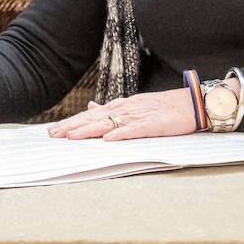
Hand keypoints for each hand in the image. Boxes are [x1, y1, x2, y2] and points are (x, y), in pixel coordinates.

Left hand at [49, 88, 199, 140]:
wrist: (191, 103)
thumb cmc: (163, 107)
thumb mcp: (133, 105)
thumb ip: (111, 107)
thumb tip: (90, 105)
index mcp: (119, 106)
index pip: (89, 115)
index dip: (71, 122)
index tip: (53, 130)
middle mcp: (124, 109)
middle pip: (93, 118)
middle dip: (72, 126)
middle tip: (53, 135)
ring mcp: (137, 116)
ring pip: (108, 123)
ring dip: (88, 130)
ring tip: (71, 137)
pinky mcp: (152, 124)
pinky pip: (134, 130)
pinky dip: (120, 134)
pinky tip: (107, 140)